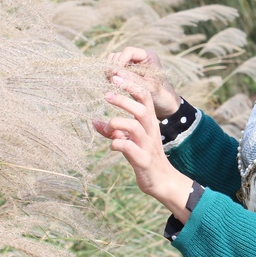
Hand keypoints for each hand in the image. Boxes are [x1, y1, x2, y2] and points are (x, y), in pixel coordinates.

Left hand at [93, 87, 193, 220]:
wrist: (161, 180)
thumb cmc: (143, 156)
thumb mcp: (129, 140)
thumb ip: (113, 130)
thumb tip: (94, 120)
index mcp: (149, 123)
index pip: (144, 97)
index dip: (131, 85)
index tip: (115, 76)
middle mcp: (150, 131)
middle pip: (142, 108)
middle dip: (124, 99)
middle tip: (106, 94)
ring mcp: (147, 145)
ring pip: (135, 127)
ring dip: (117, 122)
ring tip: (107, 123)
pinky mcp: (142, 160)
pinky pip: (129, 148)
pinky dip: (117, 144)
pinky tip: (112, 146)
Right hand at [105, 47, 180, 118]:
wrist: (164, 104)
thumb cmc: (161, 95)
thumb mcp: (148, 87)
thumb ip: (133, 80)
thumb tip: (115, 73)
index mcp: (148, 56)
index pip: (128, 51)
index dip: (120, 61)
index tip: (115, 74)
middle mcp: (139, 57)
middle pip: (119, 55)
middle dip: (113, 67)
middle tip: (111, 81)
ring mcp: (132, 64)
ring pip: (114, 62)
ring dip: (110, 72)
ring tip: (111, 84)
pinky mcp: (126, 72)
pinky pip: (114, 70)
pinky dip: (111, 76)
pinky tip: (112, 86)